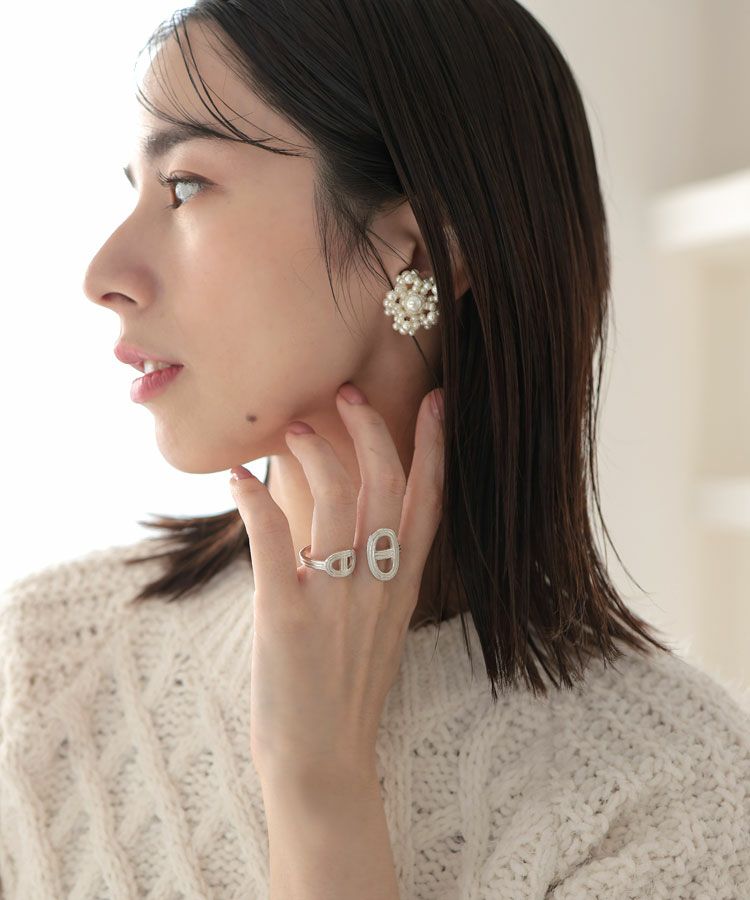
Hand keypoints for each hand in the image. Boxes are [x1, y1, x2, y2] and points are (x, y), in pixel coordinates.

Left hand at [228, 382, 444, 788]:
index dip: (434, 447)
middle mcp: (379, 584)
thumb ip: (376, 575)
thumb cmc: (345, 692)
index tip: (434, 399)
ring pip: (335, 498)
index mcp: (403, 586)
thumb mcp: (379, 627)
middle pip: (387, 485)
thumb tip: (354, 523)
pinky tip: (237, 480)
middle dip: (370, 428)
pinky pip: (272, 540)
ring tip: (289, 428)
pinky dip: (253, 501)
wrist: (323, 763)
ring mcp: (336, 598)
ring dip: (312, 451)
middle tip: (345, 392)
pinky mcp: (287, 615)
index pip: (430, 502)